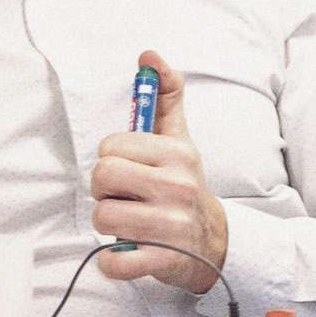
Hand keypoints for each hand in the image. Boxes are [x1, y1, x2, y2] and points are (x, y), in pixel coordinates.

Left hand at [88, 47, 227, 292]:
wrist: (214, 242)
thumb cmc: (184, 185)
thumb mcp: (180, 139)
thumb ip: (165, 96)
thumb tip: (149, 55)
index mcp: (176, 154)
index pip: (109, 148)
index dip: (113, 161)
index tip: (131, 172)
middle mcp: (175, 187)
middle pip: (101, 178)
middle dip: (106, 191)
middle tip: (126, 198)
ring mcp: (169, 226)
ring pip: (102, 217)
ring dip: (110, 225)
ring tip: (131, 223)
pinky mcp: (162, 260)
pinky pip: (115, 261)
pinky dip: (115, 261)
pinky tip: (129, 251)